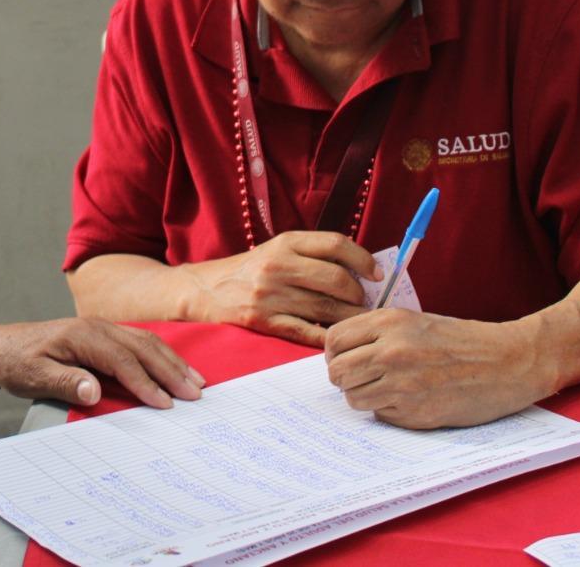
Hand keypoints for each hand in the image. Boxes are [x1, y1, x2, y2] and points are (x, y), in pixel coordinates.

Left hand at [0, 318, 205, 408]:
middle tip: (195, 394)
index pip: (122, 360)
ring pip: (146, 342)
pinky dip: (162, 355)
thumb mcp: (33, 377)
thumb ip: (65, 383)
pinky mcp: (103, 335)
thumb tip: (94, 391)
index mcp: (82, 336)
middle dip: (171, 371)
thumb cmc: (16, 363)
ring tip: (196, 381)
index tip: (165, 404)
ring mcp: (102, 328)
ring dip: (172, 362)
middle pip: (143, 347)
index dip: (145, 383)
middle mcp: (97, 327)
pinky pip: (140, 342)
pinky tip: (174, 368)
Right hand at [178, 231, 379, 346]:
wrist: (202, 291)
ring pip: (327, 308)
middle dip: (359, 295)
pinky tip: (335, 337)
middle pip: (337, 279)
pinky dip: (328, 336)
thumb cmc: (247, 272)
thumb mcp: (276, 252)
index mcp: (285, 243)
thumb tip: (361, 272)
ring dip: (349, 318)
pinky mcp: (264, 321)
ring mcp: (270, 294)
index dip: (363, 259)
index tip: (377, 274)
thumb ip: (311, 256)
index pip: (335, 243)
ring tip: (356, 322)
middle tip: (366, 303)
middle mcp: (278, 265)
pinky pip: (308, 332)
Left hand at [324, 308, 553, 427]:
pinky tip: (409, 400)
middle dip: (345, 377)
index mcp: (389, 323)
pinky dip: (388, 410)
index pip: (333, 341)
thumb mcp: (415, 321)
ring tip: (385, 389)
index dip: (335, 353)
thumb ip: (377, 333)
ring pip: (353, 397)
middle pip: (337, 372)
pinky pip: (380, 415)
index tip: (345, 358)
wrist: (507, 362)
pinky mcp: (416, 413)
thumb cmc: (462, 340)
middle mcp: (391, 352)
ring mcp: (402, 385)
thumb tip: (340, 352)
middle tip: (361, 378)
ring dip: (364, 396)